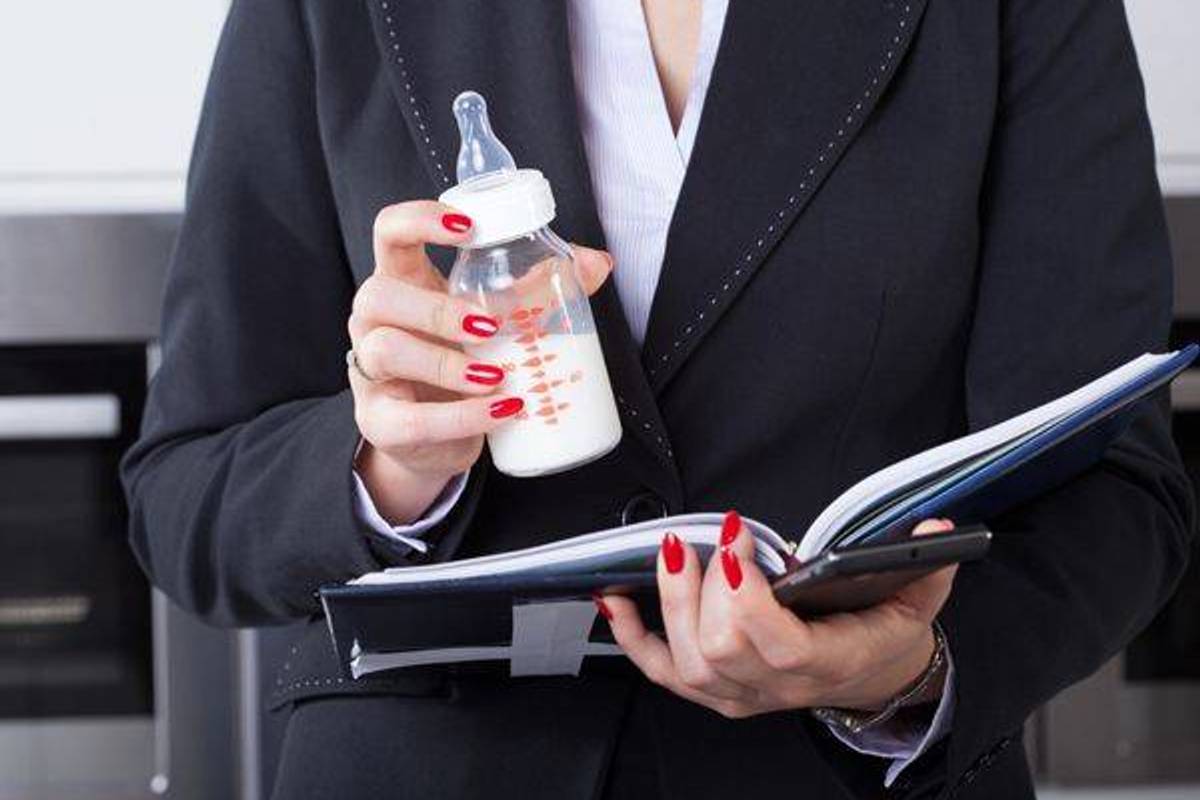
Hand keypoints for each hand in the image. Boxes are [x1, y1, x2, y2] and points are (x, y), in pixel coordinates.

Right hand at [349, 201, 612, 523]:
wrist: (435, 440)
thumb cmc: (461, 364)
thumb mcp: (497, 319)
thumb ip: (539, 288)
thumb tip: (597, 263)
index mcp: (403, 282)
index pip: (389, 230)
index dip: (419, 219)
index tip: (468, 228)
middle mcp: (375, 321)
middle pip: (378, 293)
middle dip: (436, 308)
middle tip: (490, 325)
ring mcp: (371, 373)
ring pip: (386, 350)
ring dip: (447, 363)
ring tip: (497, 376)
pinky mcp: (381, 423)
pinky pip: (412, 419)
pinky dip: (462, 417)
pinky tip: (502, 412)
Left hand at [599, 513, 956, 718]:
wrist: (871, 681)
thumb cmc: (883, 638)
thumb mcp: (917, 601)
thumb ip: (927, 567)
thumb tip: (937, 531)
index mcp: (827, 662)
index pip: (776, 644)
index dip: (747, 596)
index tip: (737, 541)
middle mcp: (777, 686)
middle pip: (719, 647)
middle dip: (706, 584)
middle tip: (715, 537)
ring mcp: (741, 693)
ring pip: (686, 659)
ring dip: (670, 599)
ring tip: (673, 550)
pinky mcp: (714, 690)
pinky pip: (661, 671)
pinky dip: (632, 637)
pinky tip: (615, 599)